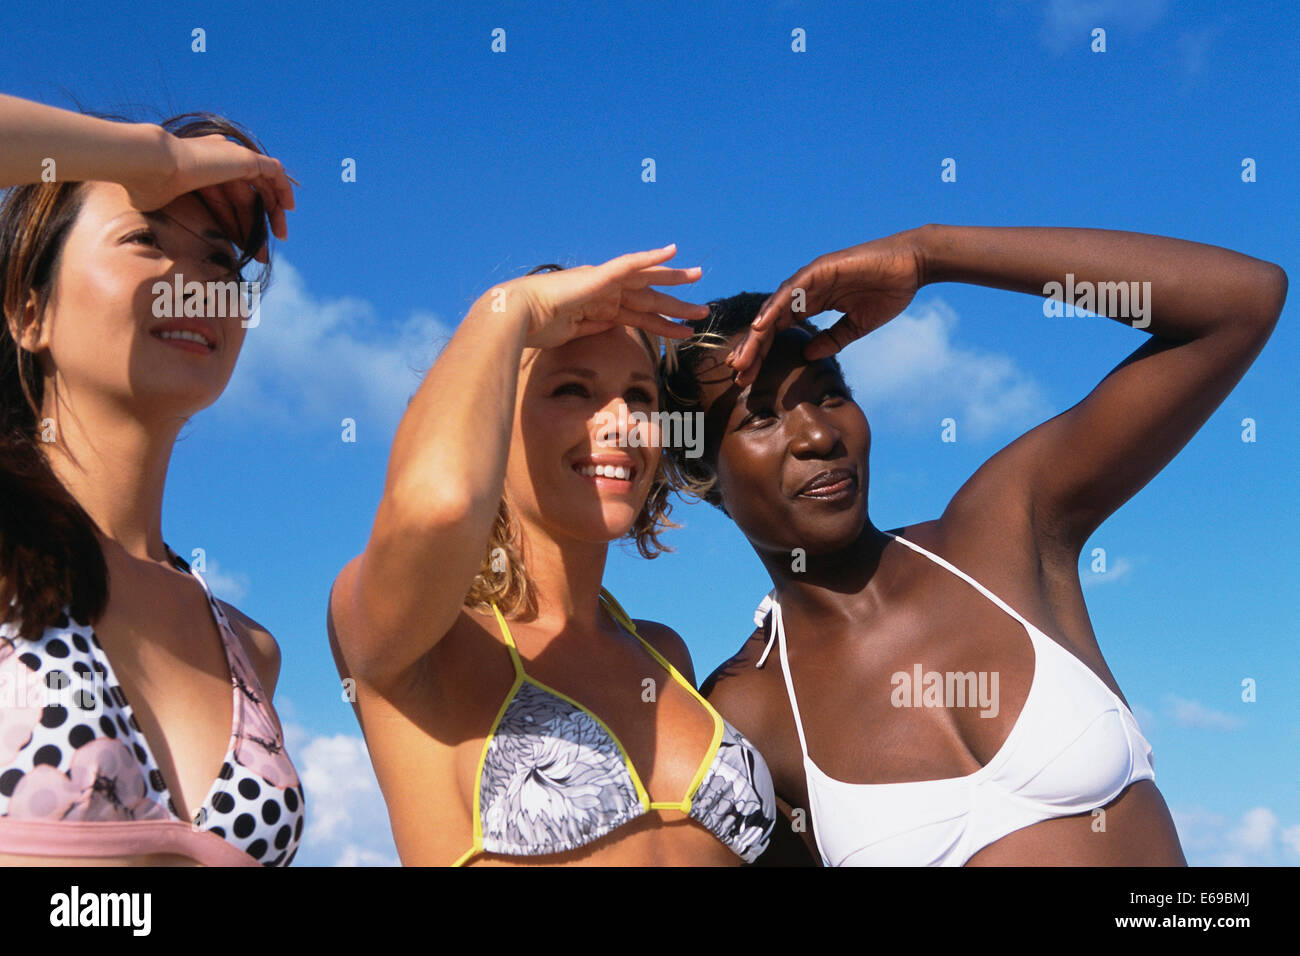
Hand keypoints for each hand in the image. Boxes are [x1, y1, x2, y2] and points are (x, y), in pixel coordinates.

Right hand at [122, 129, 295, 263]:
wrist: (152, 165)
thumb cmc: (148, 188)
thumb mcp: (168, 209)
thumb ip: (181, 220)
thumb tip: (184, 253)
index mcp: (201, 174)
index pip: (228, 205)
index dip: (238, 230)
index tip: (245, 253)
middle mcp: (218, 164)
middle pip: (247, 201)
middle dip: (256, 230)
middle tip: (262, 256)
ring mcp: (232, 158)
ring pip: (263, 189)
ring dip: (273, 215)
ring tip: (279, 238)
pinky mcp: (245, 158)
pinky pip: (274, 172)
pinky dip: (283, 188)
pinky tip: (288, 210)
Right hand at [505, 244, 708, 349]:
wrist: (516, 315)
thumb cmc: (535, 326)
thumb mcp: (572, 333)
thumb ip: (593, 328)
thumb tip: (613, 328)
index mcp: (599, 306)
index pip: (638, 315)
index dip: (662, 323)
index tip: (682, 330)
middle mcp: (604, 291)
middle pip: (649, 299)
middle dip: (676, 305)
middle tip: (702, 310)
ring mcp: (603, 282)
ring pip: (647, 282)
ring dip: (674, 284)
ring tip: (700, 284)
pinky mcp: (599, 276)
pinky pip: (630, 264)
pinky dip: (651, 257)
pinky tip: (672, 251)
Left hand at [727, 232, 924, 385]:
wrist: (912, 266)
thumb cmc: (888, 291)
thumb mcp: (857, 325)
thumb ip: (831, 340)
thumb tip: (806, 355)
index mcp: (812, 304)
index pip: (778, 331)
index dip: (762, 353)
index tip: (748, 376)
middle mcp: (805, 291)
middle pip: (770, 323)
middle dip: (753, 348)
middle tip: (737, 373)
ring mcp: (811, 279)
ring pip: (775, 308)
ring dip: (757, 333)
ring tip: (742, 356)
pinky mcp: (820, 269)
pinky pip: (792, 291)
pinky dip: (774, 307)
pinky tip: (760, 326)